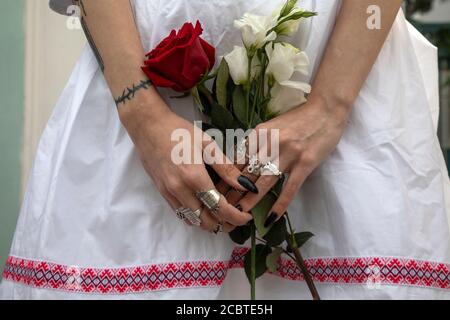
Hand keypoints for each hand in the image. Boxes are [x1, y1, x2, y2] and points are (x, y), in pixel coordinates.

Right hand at [119, 92, 256, 232]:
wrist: (147, 125)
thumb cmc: (178, 130)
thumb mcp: (206, 143)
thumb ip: (225, 167)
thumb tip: (245, 184)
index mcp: (194, 177)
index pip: (219, 207)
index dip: (236, 216)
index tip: (247, 216)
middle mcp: (180, 190)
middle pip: (206, 221)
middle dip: (224, 224)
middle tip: (236, 217)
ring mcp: (169, 193)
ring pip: (192, 221)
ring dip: (209, 223)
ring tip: (223, 215)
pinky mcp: (162, 193)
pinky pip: (181, 213)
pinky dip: (195, 216)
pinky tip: (204, 207)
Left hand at [222, 97, 350, 226]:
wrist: (326, 109)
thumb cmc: (298, 118)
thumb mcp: (272, 126)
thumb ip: (258, 143)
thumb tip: (241, 162)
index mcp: (260, 133)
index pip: (238, 159)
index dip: (225, 176)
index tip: (216, 189)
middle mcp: (271, 143)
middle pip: (248, 172)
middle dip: (233, 191)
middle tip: (221, 206)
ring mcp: (288, 154)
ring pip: (264, 182)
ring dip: (250, 200)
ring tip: (239, 214)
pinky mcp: (305, 163)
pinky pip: (290, 188)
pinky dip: (280, 204)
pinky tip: (271, 218)